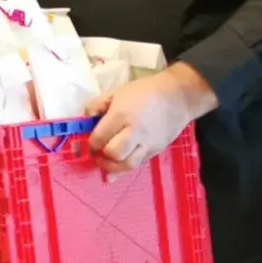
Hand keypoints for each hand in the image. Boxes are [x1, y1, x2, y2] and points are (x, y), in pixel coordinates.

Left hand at [86, 64, 217, 175]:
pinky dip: (126, 168)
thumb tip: (84, 118)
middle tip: (97, 152)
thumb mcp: (115, 92)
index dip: (90, 143)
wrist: (177, 97)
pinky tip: (117, 170)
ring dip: (113, 168)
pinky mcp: (157, 150)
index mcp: (121, 116)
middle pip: (114, 154)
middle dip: (101, 156)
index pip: (100, 137)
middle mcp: (135, 132)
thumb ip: (96, 105)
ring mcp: (148, 143)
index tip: (88, 142)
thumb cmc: (143, 92)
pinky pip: (140, 164)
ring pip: (128, 165)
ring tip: (105, 163)